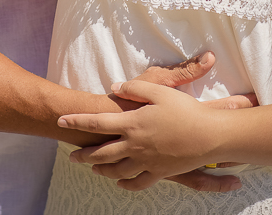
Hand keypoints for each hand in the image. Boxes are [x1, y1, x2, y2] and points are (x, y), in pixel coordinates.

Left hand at [61, 81, 224, 190]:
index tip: (61, 122)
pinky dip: (126, 184)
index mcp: (132, 123)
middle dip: (84, 154)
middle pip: (102, 152)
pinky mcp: (160, 172)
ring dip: (101, 169)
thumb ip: (134, 87)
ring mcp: (146, 161)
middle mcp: (135, 145)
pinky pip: (137, 183)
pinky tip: (120, 182)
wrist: (210, 136)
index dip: (76, 122)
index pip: (96, 122)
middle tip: (72, 155)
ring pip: (116, 170)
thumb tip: (115, 87)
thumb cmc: (186, 110)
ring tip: (93, 168)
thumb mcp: (159, 90)